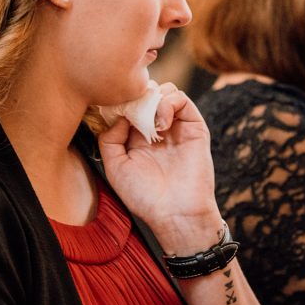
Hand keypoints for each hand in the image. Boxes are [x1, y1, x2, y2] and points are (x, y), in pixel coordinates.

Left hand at [97, 83, 223, 254]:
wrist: (176, 213)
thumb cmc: (145, 197)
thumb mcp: (115, 168)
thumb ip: (109, 140)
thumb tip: (120, 117)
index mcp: (138, 138)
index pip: (130, 106)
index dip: (122, 102)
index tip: (114, 107)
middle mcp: (158, 130)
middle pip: (148, 94)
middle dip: (138, 96)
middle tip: (132, 110)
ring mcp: (177, 127)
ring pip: (165, 92)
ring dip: (154, 98)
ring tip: (150, 121)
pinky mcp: (194, 127)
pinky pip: (182, 99)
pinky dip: (169, 103)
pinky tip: (161, 123)